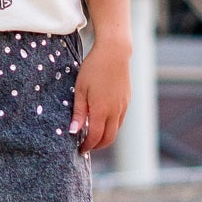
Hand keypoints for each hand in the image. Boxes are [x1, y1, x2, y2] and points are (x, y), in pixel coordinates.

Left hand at [70, 37, 129, 153]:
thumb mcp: (80, 89)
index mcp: (101, 109)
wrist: (114, 52)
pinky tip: (102, 120)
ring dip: (105, 137)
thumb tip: (74, 131)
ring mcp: (123, 106)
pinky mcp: (127, 100)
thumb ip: (78, 112)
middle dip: (97, 146)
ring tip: (92, 134)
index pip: (95, 137)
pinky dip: (111, 126)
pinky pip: (120, 120)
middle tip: (86, 146)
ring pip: (116, 130)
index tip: (80, 149)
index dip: (87, 146)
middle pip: (108, 138)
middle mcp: (115, 111)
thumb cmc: (93, 68)